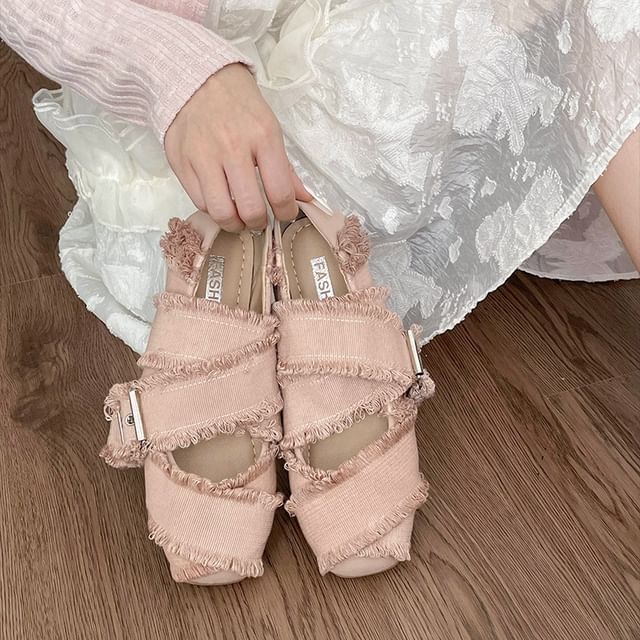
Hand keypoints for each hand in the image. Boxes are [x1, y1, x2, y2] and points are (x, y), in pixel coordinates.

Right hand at [165, 63, 311, 231]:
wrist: (196, 76)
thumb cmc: (238, 104)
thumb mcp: (270, 127)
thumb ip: (286, 167)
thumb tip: (304, 199)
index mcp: (262, 137)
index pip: (280, 192)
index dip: (286, 213)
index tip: (285, 214)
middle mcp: (232, 147)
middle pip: (250, 209)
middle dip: (259, 223)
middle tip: (260, 220)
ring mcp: (203, 156)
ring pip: (221, 212)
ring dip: (234, 223)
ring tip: (239, 218)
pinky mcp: (181, 161)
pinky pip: (199, 202)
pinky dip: (212, 208)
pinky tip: (220, 200)